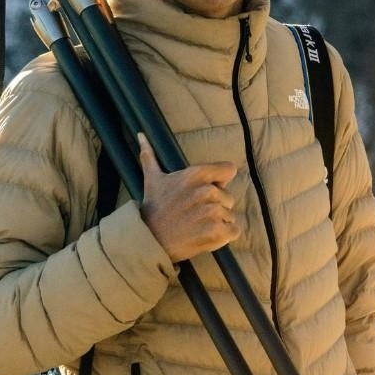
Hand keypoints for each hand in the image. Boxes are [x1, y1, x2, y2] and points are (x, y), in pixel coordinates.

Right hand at [137, 133, 238, 262]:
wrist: (150, 239)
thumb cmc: (154, 208)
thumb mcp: (152, 179)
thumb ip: (149, 155)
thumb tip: (141, 134)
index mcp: (196, 175)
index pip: (229, 170)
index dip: (220, 181)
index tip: (210, 189)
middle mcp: (206, 191)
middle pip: (229, 197)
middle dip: (217, 206)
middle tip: (196, 213)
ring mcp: (212, 212)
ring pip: (230, 216)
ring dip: (219, 223)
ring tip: (198, 226)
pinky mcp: (216, 232)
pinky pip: (234, 231)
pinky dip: (225, 236)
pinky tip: (207, 236)